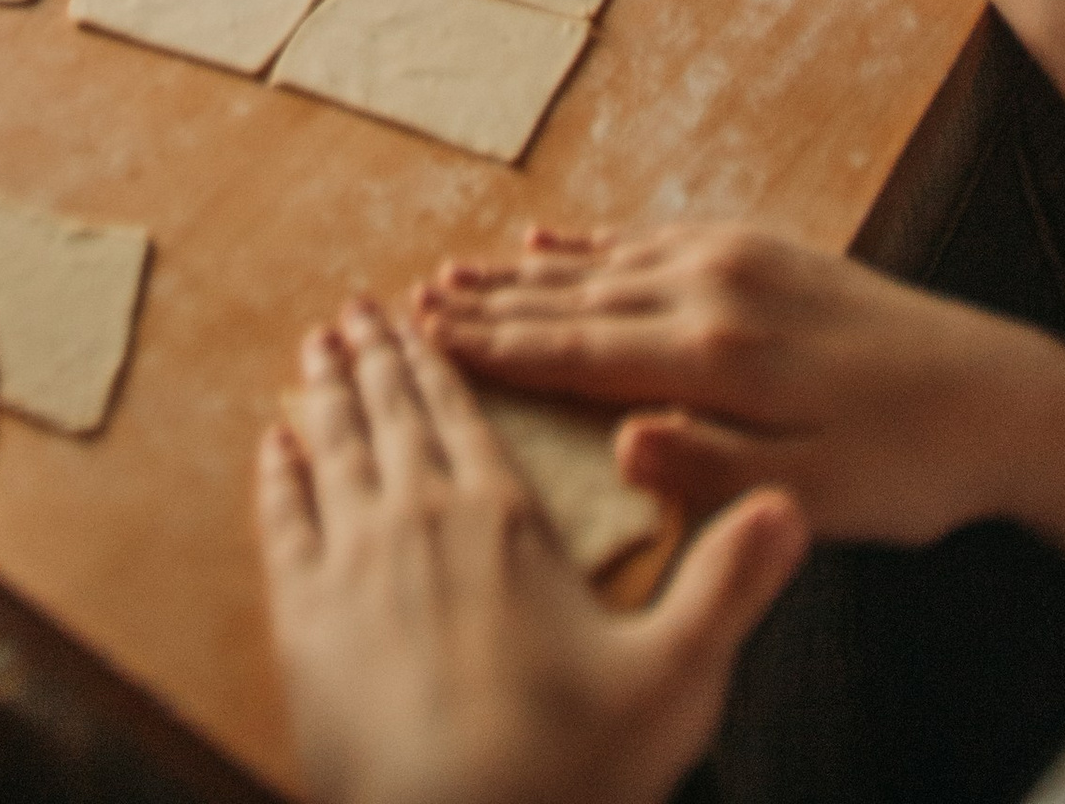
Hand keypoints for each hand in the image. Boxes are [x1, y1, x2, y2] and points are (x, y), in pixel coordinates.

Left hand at [257, 295, 803, 803]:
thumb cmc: (570, 774)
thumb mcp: (673, 680)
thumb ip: (728, 584)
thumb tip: (792, 505)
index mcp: (502, 519)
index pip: (463, 412)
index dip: (439, 358)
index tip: (417, 312)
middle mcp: (418, 519)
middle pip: (392, 414)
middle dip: (373, 356)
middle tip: (354, 308)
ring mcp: (349, 565)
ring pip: (333, 449)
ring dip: (324, 392)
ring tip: (318, 346)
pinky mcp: (300, 620)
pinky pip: (282, 521)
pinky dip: (276, 472)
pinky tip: (273, 443)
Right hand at [416, 228, 1036, 553]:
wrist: (1003, 395)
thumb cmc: (908, 468)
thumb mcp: (817, 495)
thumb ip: (713, 468)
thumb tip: (617, 443)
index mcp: (717, 355)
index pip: (579, 349)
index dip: (496, 347)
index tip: (425, 339)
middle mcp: (716, 289)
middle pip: (578, 295)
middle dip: (492, 303)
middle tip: (411, 301)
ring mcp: (741, 259)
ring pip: (609, 261)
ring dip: (531, 271)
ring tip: (462, 271)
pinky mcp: (766, 250)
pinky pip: (656, 238)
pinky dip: (597, 241)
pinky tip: (560, 242)